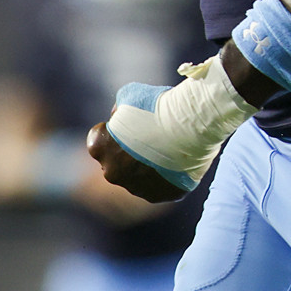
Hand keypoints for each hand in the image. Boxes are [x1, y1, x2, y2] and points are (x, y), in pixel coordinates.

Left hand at [90, 55, 256, 200]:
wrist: (191, 123)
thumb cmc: (157, 106)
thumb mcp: (129, 95)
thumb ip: (119, 110)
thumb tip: (119, 118)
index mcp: (99, 148)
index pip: (100, 139)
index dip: (116, 129)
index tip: (133, 121)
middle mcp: (113, 173)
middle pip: (118, 163)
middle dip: (130, 152)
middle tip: (152, 135)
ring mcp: (138, 188)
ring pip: (140, 177)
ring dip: (148, 165)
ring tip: (169, 146)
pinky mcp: (163, 195)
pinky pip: (162, 185)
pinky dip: (168, 175)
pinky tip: (179, 158)